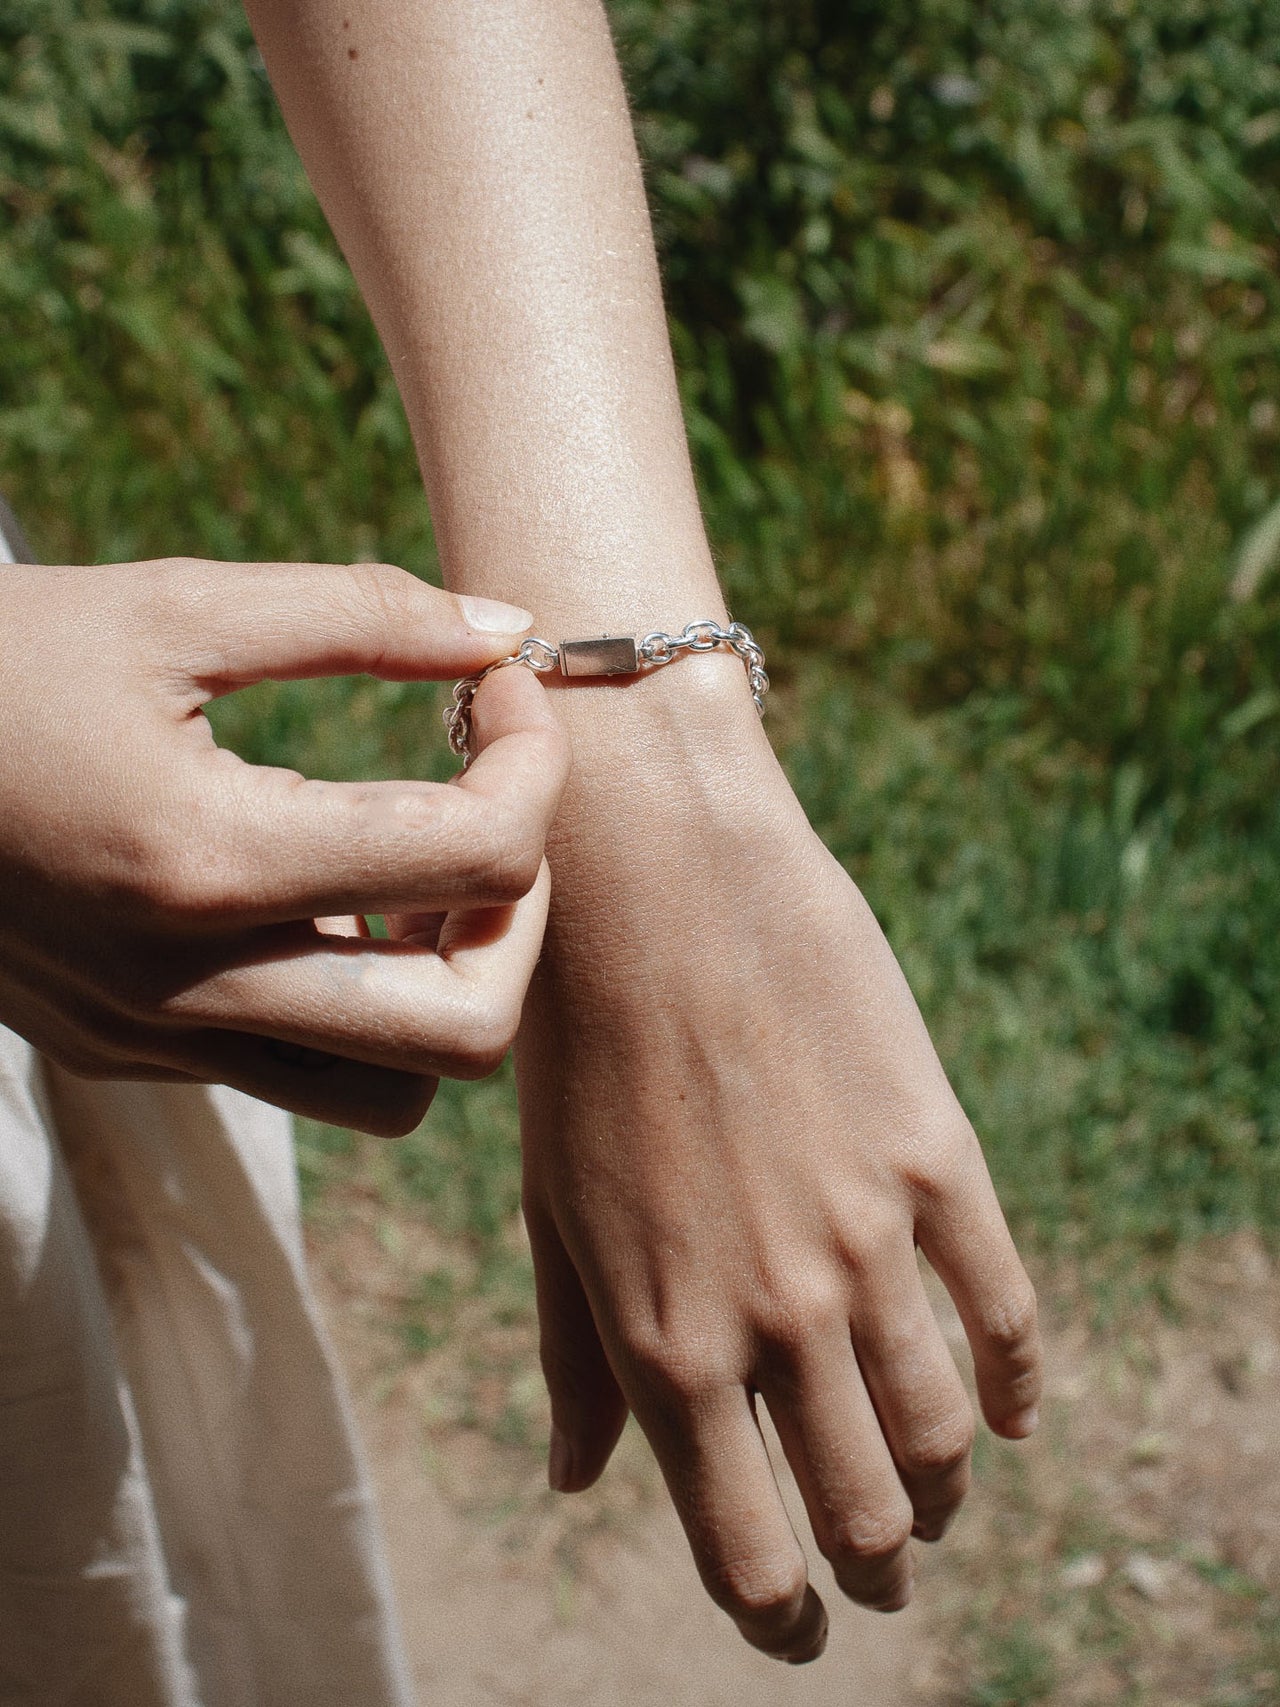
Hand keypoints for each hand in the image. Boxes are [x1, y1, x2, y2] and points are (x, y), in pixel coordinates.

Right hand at [0, 557, 567, 1132]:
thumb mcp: (169, 607)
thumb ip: (357, 614)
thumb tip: (509, 627)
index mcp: (204, 859)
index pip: (479, 857)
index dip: (537, 762)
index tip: (500, 691)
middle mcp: (187, 986)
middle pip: (467, 1031)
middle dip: (523, 912)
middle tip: (488, 810)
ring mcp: (156, 1042)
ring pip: (398, 1092)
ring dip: (451, 982)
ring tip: (412, 872)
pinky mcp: (130, 1058)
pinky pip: (308, 1079)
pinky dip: (367, 1007)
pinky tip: (330, 904)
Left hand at [517, 659, 1040, 1662]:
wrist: (651, 883)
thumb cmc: (575, 1049)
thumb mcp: (555, 1213)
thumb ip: (577, 1358)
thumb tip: (580, 1484)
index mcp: (662, 1344)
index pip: (747, 1551)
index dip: (782, 1615)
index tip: (799, 1625)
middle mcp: (771, 1315)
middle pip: (864, 1512)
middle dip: (872, 1562)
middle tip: (875, 1566)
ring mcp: (863, 1239)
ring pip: (944, 1434)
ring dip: (944, 1491)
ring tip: (933, 1496)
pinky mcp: (932, 1157)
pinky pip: (1005, 1312)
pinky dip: (1018, 1384)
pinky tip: (1012, 1410)